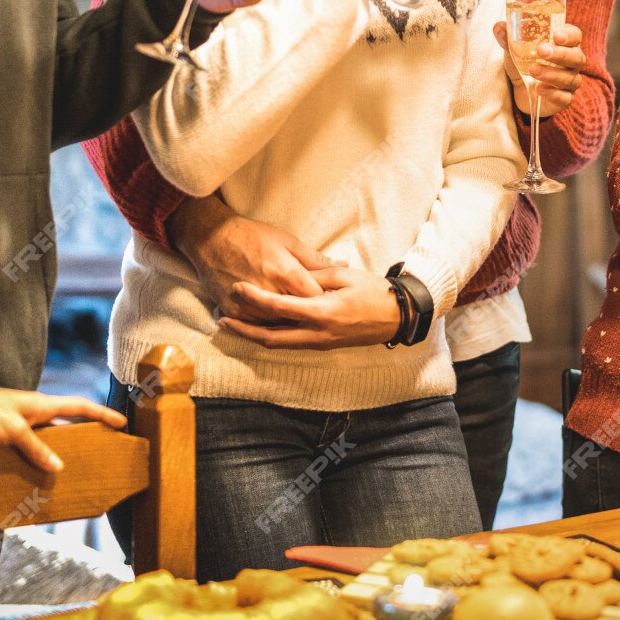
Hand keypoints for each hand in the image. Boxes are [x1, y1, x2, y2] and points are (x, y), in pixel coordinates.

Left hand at [0, 387, 126, 472]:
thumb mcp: (13, 433)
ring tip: (73, 465)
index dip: (102, 414)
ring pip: (50, 433)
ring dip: (61, 446)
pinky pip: (32, 441)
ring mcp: (22, 419)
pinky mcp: (8, 429)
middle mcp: (36, 410)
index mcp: (42, 404)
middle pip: (68, 420)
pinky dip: (40, 453)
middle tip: (102, 446)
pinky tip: (40, 468)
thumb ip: (37, 449)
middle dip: (86, 431)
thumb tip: (59, 467)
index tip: (121, 421)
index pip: (80, 407)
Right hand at [168, 195, 327, 316]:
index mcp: (286, 274)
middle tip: (320, 311)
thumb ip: (315, 259)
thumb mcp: (287, 241)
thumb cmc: (252, 235)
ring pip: (279, 325)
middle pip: (299, 316)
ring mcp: (250, 306)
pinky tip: (276, 317)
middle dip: (310, 314)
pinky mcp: (234, 312)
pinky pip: (257, 326)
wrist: (211, 238)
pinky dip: (268, 322)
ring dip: (290, 322)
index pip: (317, 298)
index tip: (333, 299)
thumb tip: (342, 266)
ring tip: (300, 316)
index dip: (327, 300)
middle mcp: (269, 293)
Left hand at [219, 267, 402, 348]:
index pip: (280, 307)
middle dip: (245, 330)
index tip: (238, 288)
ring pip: (279, 344)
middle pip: (271, 337)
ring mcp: (320, 342)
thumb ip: (315, 275)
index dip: (256, 298)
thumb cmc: (374, 292)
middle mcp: (318, 333)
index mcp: (323, 312)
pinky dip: (271, 337)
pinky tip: (259, 327)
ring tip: (234, 326)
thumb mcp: (345, 276)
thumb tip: (291, 274)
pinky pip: (290, 343)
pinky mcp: (322, 345)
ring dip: (254, 336)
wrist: (397, 317)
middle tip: (223, 320)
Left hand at [494, 18, 586, 117]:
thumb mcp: (515, 48)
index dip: (569, 35)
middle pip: (576, 57)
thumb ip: (509, 37)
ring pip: (570, 78)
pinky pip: (565, 98)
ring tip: (533, 70)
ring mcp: (570, 82)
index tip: (556, 35)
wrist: (521, 90)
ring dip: (552, 74)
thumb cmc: (525, 62)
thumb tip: (498, 27)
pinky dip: (553, 94)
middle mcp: (572, 62)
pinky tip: (540, 89)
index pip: (575, 36)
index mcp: (565, 44)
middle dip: (560, 54)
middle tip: (542, 51)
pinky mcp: (564, 99)